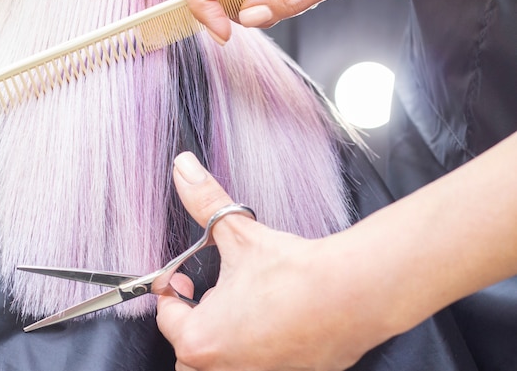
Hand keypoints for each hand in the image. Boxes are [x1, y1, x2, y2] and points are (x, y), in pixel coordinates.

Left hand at [158, 132, 516, 369]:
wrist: (353, 294)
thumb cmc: (294, 274)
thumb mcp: (239, 234)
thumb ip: (205, 201)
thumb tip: (184, 168)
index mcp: (201, 339)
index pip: (167, 317)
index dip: (173, 291)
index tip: (182, 279)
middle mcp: (221, 369)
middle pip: (190, 347)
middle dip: (197, 321)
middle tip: (214, 296)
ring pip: (220, 362)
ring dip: (224, 338)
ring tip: (244, 309)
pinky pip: (256, 366)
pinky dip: (256, 351)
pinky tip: (273, 323)